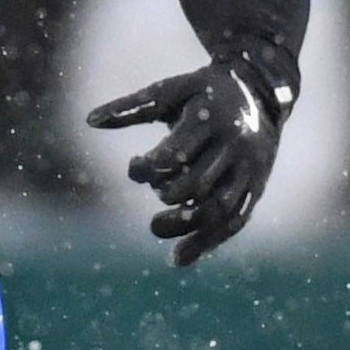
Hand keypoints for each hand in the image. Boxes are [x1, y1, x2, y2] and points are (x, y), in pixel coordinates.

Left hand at [86, 54, 293, 265]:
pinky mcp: (256, 186)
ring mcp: (250, 169)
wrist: (260, 91)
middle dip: (166, 194)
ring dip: (184, 227)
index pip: (175, 154)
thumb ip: (132, 107)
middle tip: (155, 191)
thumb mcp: (171, 91)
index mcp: (211, 119)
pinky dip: (207, 243)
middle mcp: (234, 146)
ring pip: (218, 208)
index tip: (135, 165)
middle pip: (197, 184)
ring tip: (156, 227)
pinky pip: (235, 221)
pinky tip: (179, 258)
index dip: (147, 168)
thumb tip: (89, 121)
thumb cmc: (204, 92)